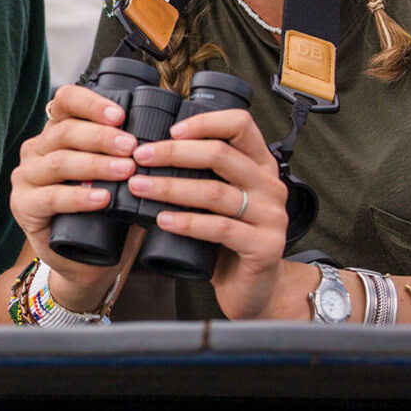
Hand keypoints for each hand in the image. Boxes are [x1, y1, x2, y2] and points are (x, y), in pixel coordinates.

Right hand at [9, 84, 140, 309]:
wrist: (86, 263)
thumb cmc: (105, 214)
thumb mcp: (116, 177)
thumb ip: (129, 156)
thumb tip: (167, 138)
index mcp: (56, 133)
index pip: (66, 102)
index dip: (91, 103)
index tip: (121, 116)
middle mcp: (36, 150)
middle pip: (65, 132)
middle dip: (102, 137)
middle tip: (133, 147)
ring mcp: (26, 177)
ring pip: (59, 162)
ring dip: (96, 164)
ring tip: (126, 170)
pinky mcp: (23, 207)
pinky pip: (51, 197)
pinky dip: (79, 197)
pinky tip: (102, 198)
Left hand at [128, 109, 289, 319]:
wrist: (255, 288)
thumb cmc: (229, 239)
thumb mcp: (219, 198)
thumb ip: (201, 173)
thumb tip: (149, 151)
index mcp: (260, 165)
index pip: (241, 124)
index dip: (204, 122)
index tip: (170, 131)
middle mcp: (269, 185)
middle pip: (220, 154)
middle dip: (173, 153)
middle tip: (139, 157)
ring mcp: (271, 216)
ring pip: (215, 191)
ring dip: (170, 187)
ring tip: (139, 187)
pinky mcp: (264, 246)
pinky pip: (220, 228)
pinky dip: (187, 222)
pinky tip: (162, 220)